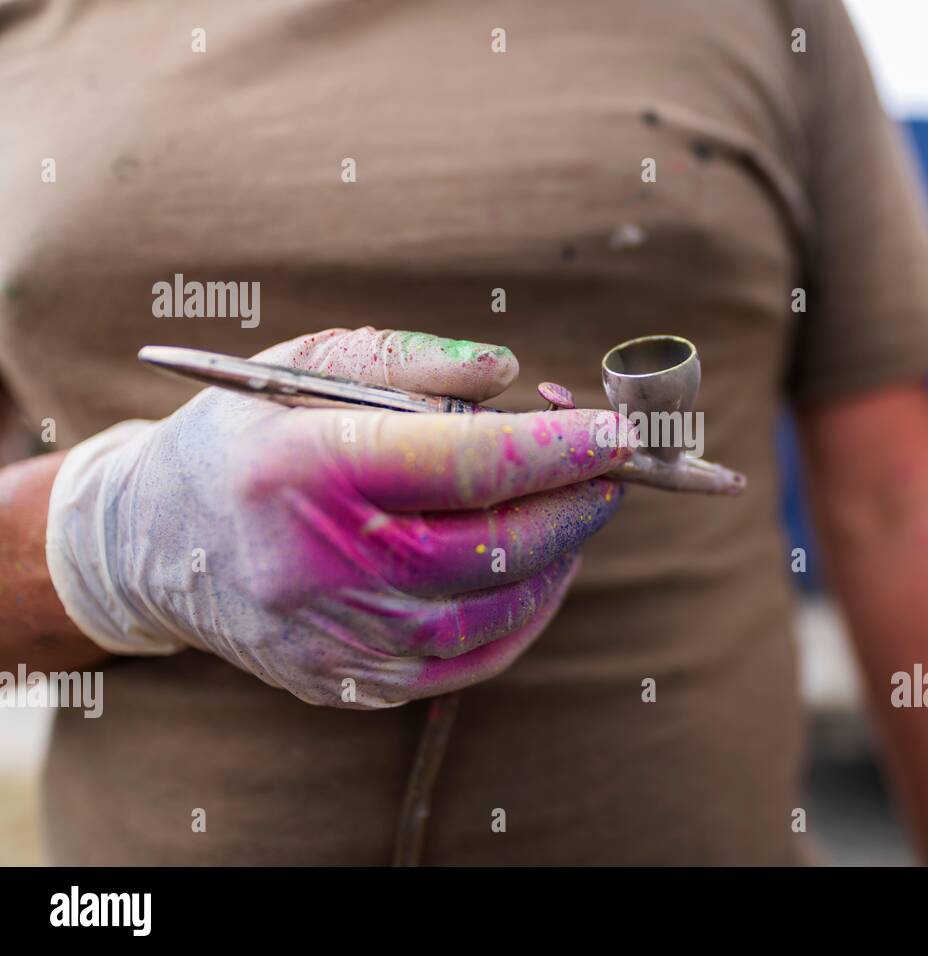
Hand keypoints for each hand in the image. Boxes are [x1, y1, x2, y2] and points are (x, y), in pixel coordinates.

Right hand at [46, 327, 631, 707]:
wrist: (159, 543)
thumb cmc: (249, 437)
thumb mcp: (309, 365)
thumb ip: (411, 359)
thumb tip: (509, 374)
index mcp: (303, 470)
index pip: (465, 464)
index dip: (558, 447)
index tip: (620, 430)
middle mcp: (317, 566)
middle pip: (494, 546)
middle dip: (577, 501)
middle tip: (614, 465)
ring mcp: (336, 638)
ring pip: (497, 609)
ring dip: (561, 554)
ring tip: (575, 505)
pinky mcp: (352, 681)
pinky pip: (474, 657)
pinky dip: (527, 610)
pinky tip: (539, 564)